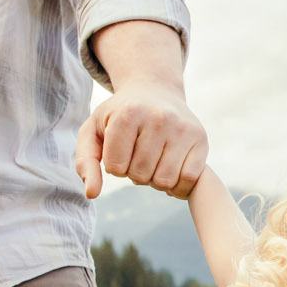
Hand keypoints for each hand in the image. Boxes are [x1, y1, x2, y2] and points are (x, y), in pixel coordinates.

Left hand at [77, 82, 207, 199]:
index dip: (115, 166)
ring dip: (155, 180)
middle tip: (137, 156)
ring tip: (152, 162)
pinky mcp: (201, 138)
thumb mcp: (93, 131)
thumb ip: (85, 162)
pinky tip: (170, 169)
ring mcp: (183, 128)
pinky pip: (188, 179)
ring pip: (164, 180)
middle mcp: (159, 118)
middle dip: (135, 173)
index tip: (119, 151)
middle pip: (140, 175)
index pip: (116, 167)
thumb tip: (91, 194)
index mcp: (128, 114)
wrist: (155, 91)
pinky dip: (177, 184)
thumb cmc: (119, 116)